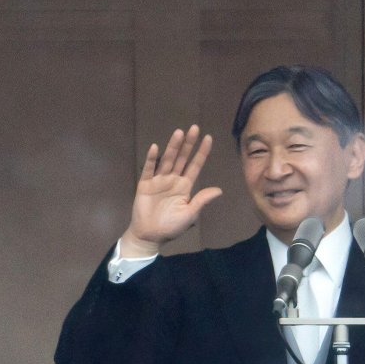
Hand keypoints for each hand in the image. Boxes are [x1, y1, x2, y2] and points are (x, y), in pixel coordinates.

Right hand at [120, 125, 222, 256]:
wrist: (150, 235)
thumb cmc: (171, 226)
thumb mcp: (190, 214)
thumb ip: (202, 200)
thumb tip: (219, 190)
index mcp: (185, 186)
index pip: (195, 165)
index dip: (202, 152)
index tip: (208, 138)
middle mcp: (173, 180)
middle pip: (182, 158)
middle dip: (189, 144)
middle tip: (194, 128)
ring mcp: (159, 181)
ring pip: (167, 160)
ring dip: (173, 147)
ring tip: (179, 133)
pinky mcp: (145, 184)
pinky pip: (149, 169)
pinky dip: (152, 159)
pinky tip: (156, 147)